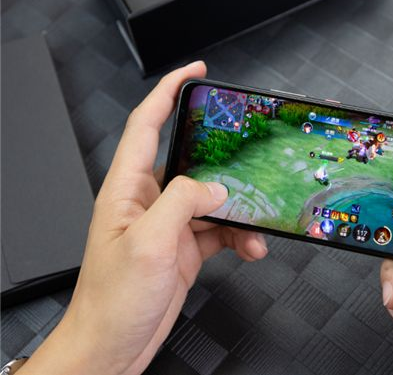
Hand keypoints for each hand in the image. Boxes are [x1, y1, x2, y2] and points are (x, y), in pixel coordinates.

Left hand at [20, 62, 267, 374]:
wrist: (113, 346)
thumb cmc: (112, 300)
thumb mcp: (147, 243)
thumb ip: (183, 203)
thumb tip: (215, 187)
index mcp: (127, 188)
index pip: (147, 124)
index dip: (170, 90)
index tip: (195, 72)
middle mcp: (149, 201)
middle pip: (191, 159)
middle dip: (222, 156)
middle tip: (249, 148)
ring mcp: (170, 224)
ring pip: (213, 198)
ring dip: (239, 209)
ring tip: (255, 223)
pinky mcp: (186, 247)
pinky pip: (220, 228)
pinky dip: (240, 235)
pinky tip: (250, 247)